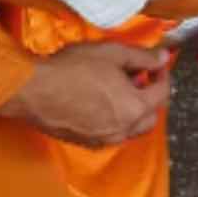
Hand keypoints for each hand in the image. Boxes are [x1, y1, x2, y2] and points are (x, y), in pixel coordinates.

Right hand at [1, 42, 171, 146]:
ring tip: (118, 88)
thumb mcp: (113, 53)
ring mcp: (104, 140)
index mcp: (134, 108)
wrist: (34, 91)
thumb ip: (143, 57)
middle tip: (139, 77)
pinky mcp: (86, 142)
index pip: (162, 93)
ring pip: (130, 128)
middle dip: (150, 97)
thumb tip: (163, 57)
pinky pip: (111, 133)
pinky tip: (100, 102)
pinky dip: (114, 120)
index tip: (156, 64)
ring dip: (132, 110)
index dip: (162, 75)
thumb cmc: (72, 69)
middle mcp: (123, 130)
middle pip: (150, 116)